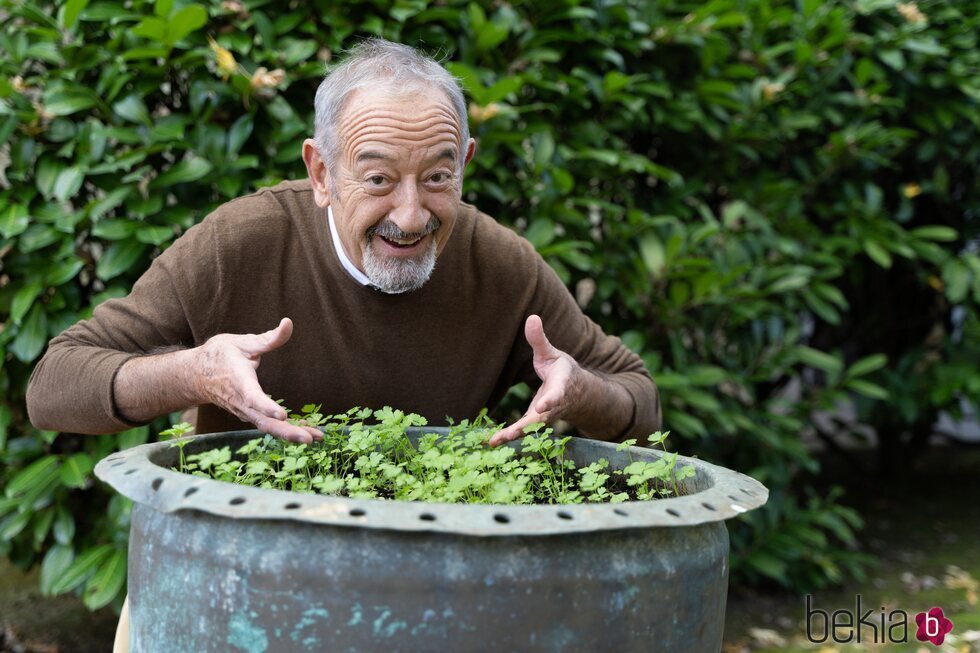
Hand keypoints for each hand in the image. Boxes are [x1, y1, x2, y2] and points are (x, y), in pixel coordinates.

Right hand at [193, 318, 322, 443]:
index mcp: (239, 380)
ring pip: (268, 426)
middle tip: (309, 439)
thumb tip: (288, 323)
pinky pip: (268, 425)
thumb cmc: (219, 355)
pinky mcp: (250, 414)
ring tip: (316, 438)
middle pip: (263, 421)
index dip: (266, 406)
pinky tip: (307, 432)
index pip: (252, 396)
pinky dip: (286, 430)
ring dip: (291, 434)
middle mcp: (241, 401)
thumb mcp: (242, 342)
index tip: (281, 414)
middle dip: (286, 431)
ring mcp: (245, 411)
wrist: (196, 375)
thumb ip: (268, 338)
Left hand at [488, 315, 583, 446]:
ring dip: (513, 435)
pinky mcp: (534, 423)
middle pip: (540, 419)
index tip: (541, 407)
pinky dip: (507, 436)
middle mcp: (553, 406)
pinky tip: (490, 441)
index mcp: (561, 386)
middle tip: (510, 434)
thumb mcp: (552, 354)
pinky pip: (522, 431)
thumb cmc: (562, 370)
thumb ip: (540, 339)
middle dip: (525, 426)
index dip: (550, 402)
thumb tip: (531, 316)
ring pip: (529, 429)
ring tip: (494, 441)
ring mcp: (544, 418)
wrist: (577, 394)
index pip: (556, 395)